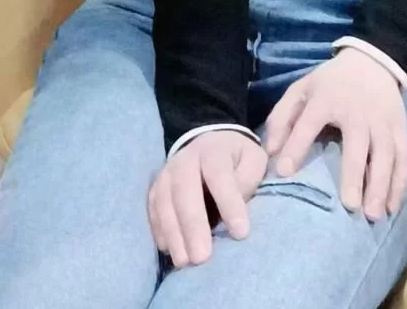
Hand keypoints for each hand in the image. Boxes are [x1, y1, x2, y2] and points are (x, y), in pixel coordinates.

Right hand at [148, 130, 267, 266]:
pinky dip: (159, 231)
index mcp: (214, 150)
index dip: (229, 203)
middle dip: (193, 225)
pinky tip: (169, 250)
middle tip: (202, 257)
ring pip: (164, 202)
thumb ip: (248, 179)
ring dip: (173, 234)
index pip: (219, 175)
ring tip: (184, 262)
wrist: (210, 145)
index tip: (241, 233)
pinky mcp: (156, 189)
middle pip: (184, 190)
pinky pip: (152, 210)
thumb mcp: (253, 160)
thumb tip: (238, 204)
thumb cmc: (236, 160)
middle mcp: (185, 159)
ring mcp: (166, 173)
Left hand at [264, 49, 406, 221]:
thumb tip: (271, 152)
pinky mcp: (400, 128)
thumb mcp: (301, 89)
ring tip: (373, 215)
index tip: (284, 172)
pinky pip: (404, 157)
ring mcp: (383, 120)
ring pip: (386, 154)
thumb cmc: (331, 83)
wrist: (372, 61)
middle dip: (355, 174)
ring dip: (382, 185)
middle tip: (350, 206)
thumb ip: (282, 118)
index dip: (296, 146)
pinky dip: (400, 182)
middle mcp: (358, 111)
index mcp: (327, 99)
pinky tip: (392, 206)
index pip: (309, 123)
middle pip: (357, 143)